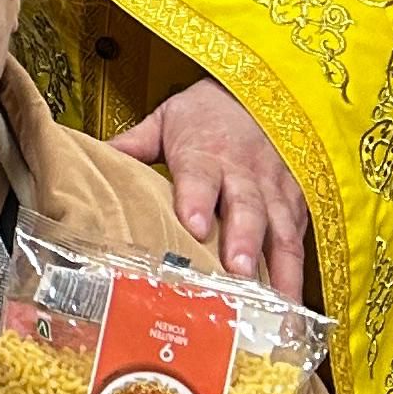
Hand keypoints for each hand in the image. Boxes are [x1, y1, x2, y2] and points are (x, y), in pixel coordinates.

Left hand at [115, 77, 310, 296]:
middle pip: (247, 207)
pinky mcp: (297, 204)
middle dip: (244, 240)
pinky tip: (292, 302)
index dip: (197, 199)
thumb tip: (93, 162)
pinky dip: (298, 272)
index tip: (193, 225)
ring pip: (281, 229)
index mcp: (205, 152)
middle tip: (238, 271)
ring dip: (279, 267)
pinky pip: (299, 239)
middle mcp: (244, 172)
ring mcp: (275, 190)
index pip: (200, 175)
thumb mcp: (165, 120)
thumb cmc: (206, 112)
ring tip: (275, 303)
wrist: (258, 91)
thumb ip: (133, 146)